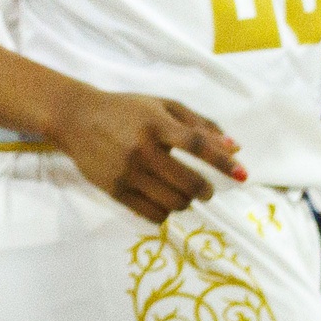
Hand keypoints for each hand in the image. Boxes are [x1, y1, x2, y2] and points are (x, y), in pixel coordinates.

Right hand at [45, 87, 246, 223]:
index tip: (242, 174)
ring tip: (184, 195)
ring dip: (186, 202)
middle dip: (206, 190)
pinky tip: (165, 203)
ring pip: (172, 202)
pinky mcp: (114, 191)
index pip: (198, 145)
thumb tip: (235, 147)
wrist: (77, 119)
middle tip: (207, 190)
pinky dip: (166, 213)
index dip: (222, 162)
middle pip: (188, 182)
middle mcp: (143, 150)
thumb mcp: (164, 106)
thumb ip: (200, 124)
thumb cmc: (128, 110)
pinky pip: (150, 214)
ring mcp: (127, 173)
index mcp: (158, 124)